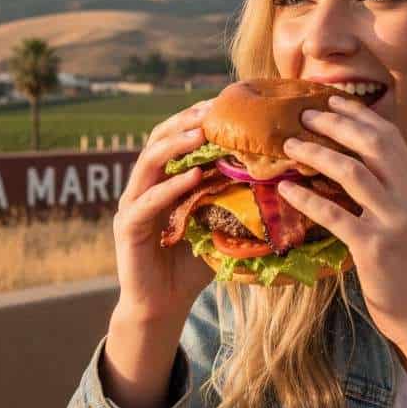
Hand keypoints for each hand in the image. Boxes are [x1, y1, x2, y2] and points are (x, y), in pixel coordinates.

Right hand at [112, 98, 216, 327]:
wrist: (163, 305)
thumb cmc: (193, 264)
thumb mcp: (219, 224)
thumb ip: (234, 200)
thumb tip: (278, 178)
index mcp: (163, 179)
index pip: (176, 137)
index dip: (196, 118)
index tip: (225, 102)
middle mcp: (144, 186)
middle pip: (159, 139)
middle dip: (186, 121)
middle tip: (213, 108)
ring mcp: (132, 205)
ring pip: (148, 162)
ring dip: (176, 145)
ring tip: (203, 133)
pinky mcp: (128, 228)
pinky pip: (148, 201)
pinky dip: (171, 186)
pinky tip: (194, 175)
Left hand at [276, 95, 406, 346]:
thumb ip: (391, 189)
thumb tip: (352, 161)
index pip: (389, 136)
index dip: (357, 114)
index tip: (329, 100)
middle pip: (371, 144)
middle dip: (334, 124)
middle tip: (303, 115)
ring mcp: (394, 221)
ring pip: (351, 172)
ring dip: (316, 154)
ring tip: (288, 146)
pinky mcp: (374, 247)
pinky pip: (334, 215)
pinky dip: (307, 199)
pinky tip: (286, 190)